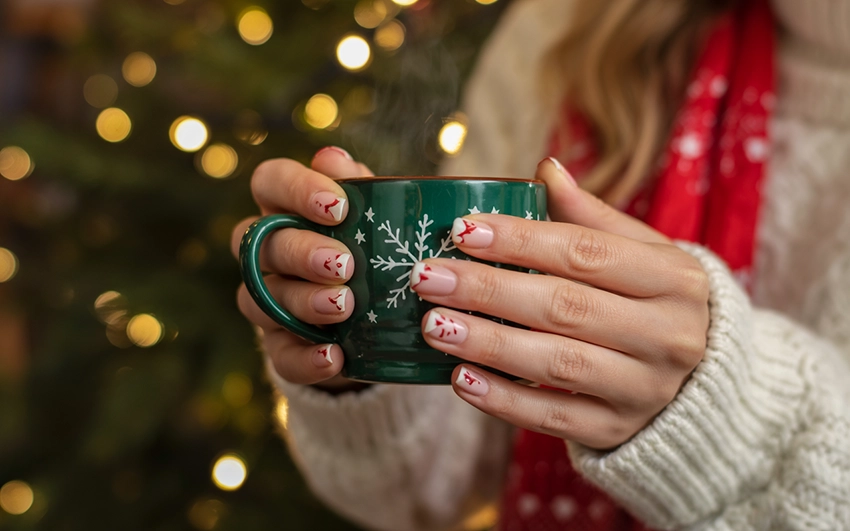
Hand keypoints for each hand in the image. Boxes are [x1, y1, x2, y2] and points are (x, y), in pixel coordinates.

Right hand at [231, 147, 371, 388]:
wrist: (381, 319)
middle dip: (302, 252)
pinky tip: (336, 356)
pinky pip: (279, 354)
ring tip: (344, 307)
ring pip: (262, 297)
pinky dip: (306, 358)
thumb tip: (335, 159)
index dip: (296, 189)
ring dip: (303, 301)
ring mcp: (267, 300)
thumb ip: (362, 191)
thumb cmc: (374, 250)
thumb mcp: (376, 220)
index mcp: (285, 208)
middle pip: (262, 243)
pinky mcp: (279, 345)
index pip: (269, 182)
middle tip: (345, 264)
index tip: (338, 207)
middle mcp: (265, 251)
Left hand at [411, 158, 709, 449]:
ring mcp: (645, 390)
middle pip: (565, 307)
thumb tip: (547, 169)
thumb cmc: (657, 304)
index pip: (586, 253)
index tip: (461, 229)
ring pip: (557, 363)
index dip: (521, 240)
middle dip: (488, 289)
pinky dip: (504, 399)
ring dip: (488, 343)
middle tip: (427, 277)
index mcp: (674, 279)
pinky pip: (554, 418)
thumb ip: (594, 218)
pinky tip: (460, 379)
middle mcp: (668, 335)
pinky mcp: (618, 430)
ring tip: (433, 326)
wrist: (704, 387)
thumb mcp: (645, 255)